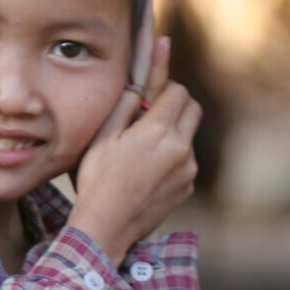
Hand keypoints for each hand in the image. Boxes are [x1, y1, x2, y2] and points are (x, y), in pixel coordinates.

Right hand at [71, 0, 201, 265]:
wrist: (106, 227)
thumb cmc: (97, 179)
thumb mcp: (104, 135)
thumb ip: (130, 98)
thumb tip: (151, 63)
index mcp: (159, 131)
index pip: (178, 90)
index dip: (162, 89)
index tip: (149, 96)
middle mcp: (181, 148)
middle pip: (192, 108)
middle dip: (175, 106)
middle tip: (148, 119)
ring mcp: (188, 169)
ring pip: (190, 134)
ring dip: (173, 134)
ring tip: (143, 151)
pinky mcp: (188, 186)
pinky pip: (187, 160)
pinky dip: (173, 158)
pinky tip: (147, 172)